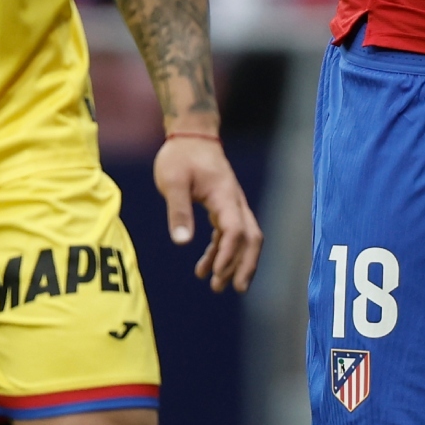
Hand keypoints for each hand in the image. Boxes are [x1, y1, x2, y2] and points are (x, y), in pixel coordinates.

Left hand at [153, 135, 263, 292]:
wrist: (191, 136)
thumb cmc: (180, 156)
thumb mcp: (173, 182)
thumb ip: (178, 211)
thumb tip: (182, 243)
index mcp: (224, 196)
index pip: (235, 230)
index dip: (228, 254)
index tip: (216, 273)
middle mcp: (234, 202)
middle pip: (251, 237)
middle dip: (245, 265)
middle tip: (234, 288)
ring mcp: (231, 204)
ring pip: (244, 238)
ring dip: (235, 262)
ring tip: (218, 286)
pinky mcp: (224, 206)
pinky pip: (230, 234)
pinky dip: (221, 252)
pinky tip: (205, 268)